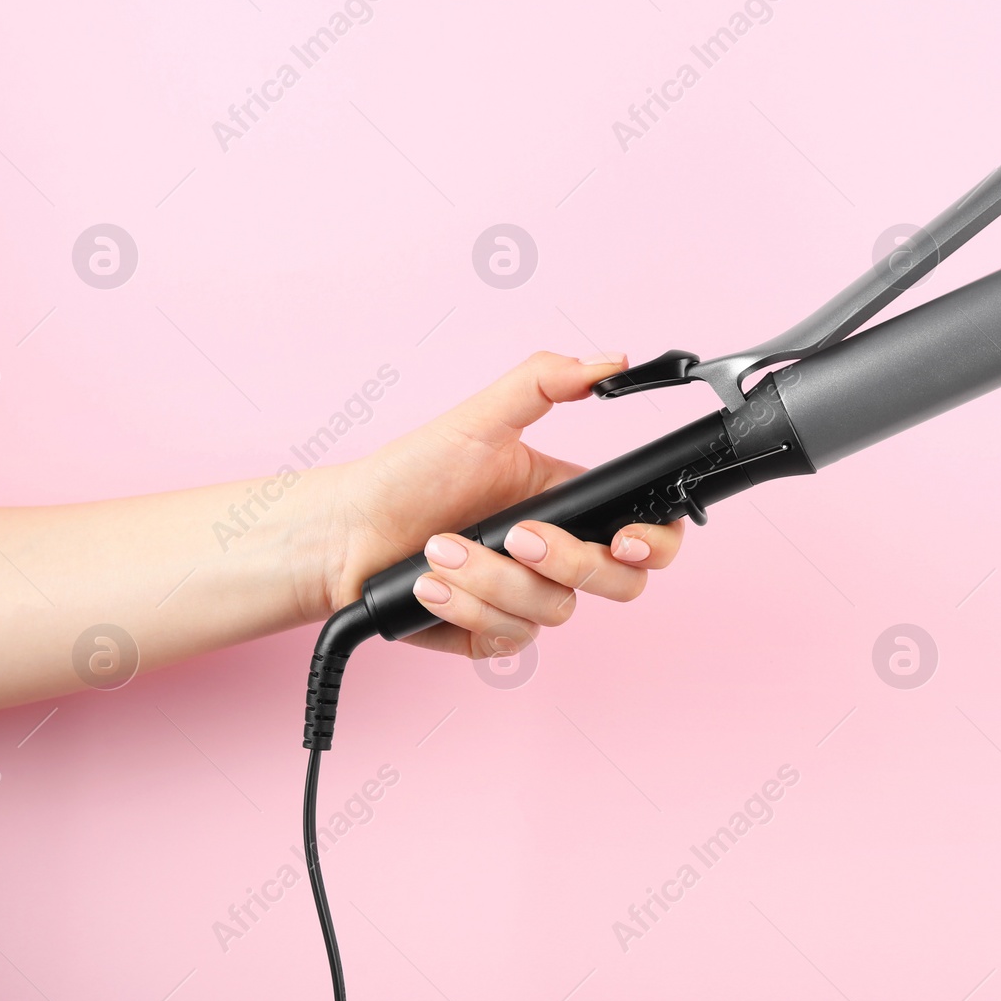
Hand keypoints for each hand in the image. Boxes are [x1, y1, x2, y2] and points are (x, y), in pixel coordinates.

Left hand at [313, 352, 684, 657]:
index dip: (654, 543)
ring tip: (441, 549)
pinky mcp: (492, 636)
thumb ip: (546, 381)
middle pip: (618, 584)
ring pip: (555, 611)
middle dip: (567, 561)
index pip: (646, 535)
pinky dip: (465, 608)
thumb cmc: (410, 473)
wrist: (346, 530)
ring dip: (493, 580)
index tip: (624, 538)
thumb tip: (611, 362)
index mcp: (570, 505)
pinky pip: (508, 639)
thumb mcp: (480, 417)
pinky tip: (428, 583)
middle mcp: (558, 558)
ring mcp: (528, 601)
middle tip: (515, 534)